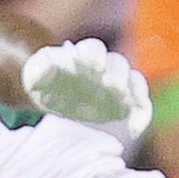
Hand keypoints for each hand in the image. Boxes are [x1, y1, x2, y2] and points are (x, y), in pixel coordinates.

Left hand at [20, 38, 151, 138]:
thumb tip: (45, 65)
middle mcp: (105, 65)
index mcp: (82, 55)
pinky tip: (136, 129)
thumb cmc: (44, 81)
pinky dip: (142, 114)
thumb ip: (40, 69)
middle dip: (116, 73)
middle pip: (117, 63)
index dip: (94, 55)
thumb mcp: (36, 76)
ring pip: (133, 80)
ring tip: (131, 103)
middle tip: (112, 86)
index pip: (93, 48)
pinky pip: (140, 104)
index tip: (94, 66)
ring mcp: (117, 82)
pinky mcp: (123, 101)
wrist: (54, 93)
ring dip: (134, 91)